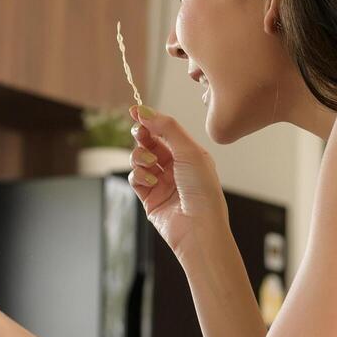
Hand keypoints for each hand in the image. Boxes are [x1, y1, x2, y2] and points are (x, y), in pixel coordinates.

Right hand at [127, 105, 226, 256]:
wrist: (198, 227)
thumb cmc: (202, 190)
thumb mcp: (189, 151)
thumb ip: (167, 128)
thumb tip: (145, 111)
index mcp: (190, 154)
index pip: (166, 131)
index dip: (150, 120)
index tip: (135, 110)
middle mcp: (175, 167)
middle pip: (150, 143)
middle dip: (142, 136)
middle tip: (139, 132)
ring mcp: (161, 182)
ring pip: (140, 159)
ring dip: (140, 156)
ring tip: (150, 162)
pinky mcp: (149, 198)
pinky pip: (135, 178)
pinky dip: (139, 175)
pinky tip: (150, 180)